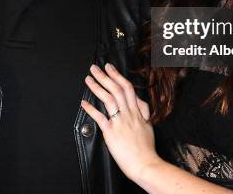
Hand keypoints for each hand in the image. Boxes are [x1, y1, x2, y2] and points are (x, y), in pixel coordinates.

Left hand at [81, 63, 161, 182]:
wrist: (145, 164)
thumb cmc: (146, 149)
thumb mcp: (148, 126)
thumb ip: (143, 112)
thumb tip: (139, 102)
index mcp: (138, 112)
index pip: (127, 88)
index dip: (117, 76)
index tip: (110, 68)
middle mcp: (129, 114)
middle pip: (116, 89)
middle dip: (105, 76)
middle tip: (95, 68)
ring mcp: (120, 122)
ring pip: (108, 99)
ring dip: (97, 87)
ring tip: (88, 79)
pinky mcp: (111, 132)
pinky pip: (100, 117)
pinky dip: (90, 109)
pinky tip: (84, 103)